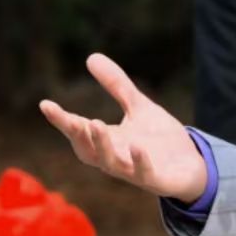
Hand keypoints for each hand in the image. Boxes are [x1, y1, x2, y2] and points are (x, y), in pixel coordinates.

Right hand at [40, 54, 208, 202]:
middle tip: (71, 119)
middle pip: (88, 150)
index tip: (45, 104)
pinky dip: (139, 161)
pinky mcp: (155, 179)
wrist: (191, 165)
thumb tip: (91, 56)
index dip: (61, 120)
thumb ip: (117, 85)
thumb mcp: (138, 106)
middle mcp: (115, 157)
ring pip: (110, 163)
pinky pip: (143, 173)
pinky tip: (138, 147)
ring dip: (102, 145)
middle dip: (78, 135)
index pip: (79, 130)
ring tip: (94, 123)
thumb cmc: (160, 139)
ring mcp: (133, 171)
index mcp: (108, 140)